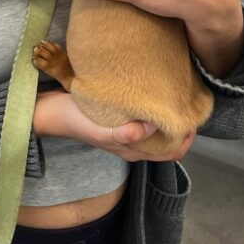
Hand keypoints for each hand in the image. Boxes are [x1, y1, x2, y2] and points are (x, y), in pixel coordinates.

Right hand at [33, 91, 194, 162]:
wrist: (50, 111)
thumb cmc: (75, 120)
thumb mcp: (101, 129)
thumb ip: (126, 134)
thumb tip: (154, 126)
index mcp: (134, 151)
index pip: (173, 152)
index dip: (187, 138)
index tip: (194, 116)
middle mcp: (134, 144)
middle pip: (168, 139)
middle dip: (181, 124)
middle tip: (188, 100)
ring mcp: (125, 131)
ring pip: (157, 128)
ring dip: (168, 116)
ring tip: (175, 94)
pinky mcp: (118, 118)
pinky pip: (144, 117)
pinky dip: (154, 109)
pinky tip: (153, 91)